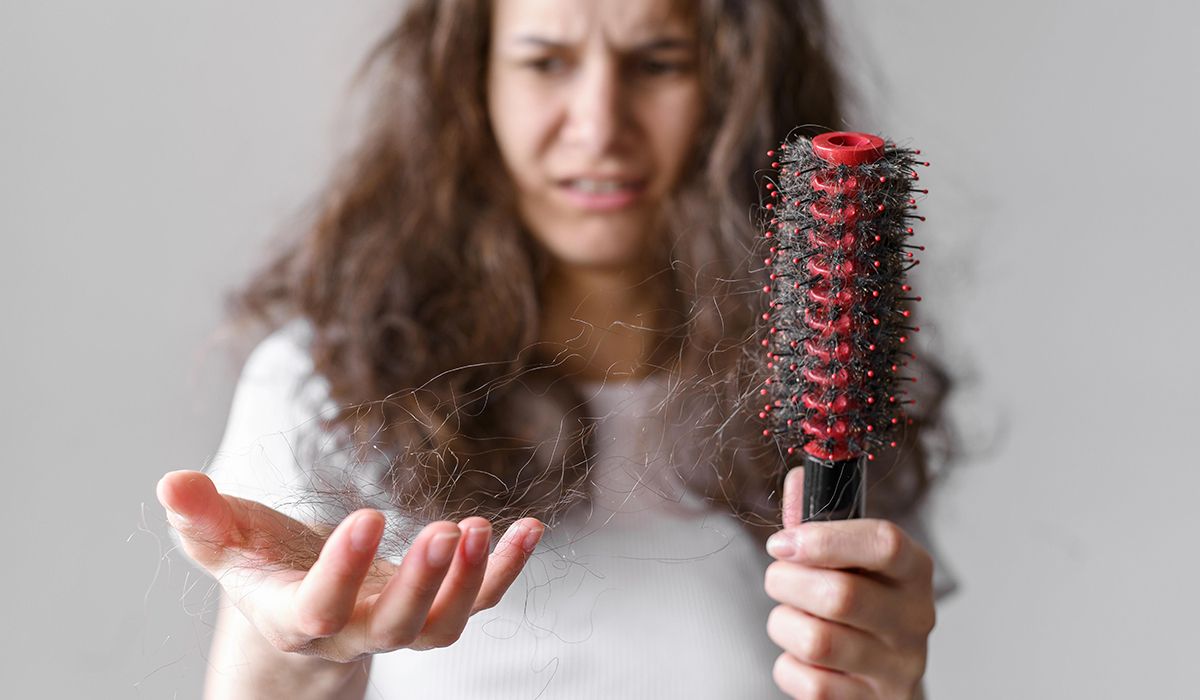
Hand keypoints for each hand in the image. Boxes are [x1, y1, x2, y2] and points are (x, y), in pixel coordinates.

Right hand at [157, 469, 543, 662]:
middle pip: (394, 627)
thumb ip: (201, 519)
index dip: (343, 572)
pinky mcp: (436, 609)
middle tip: (447, 531)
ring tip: (482, 528)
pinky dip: (507, 569)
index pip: (319, 608)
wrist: (302, 605)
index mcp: (296, 617)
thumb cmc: (261, 567)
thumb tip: (170, 482)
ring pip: (442, 625)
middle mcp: (353, 632)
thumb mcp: (226, 543)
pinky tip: (530, 528)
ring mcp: (401, 626)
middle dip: (422, 584)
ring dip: (469, 581)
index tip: (367, 516)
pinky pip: (481, 601)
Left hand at [763, 467, 934, 698]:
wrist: (882, 680)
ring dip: (784, 625)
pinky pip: (809, 683)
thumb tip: (798, 477)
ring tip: (790, 618)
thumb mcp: (848, 559)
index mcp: (913, 571)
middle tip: (778, 578)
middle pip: (841, 596)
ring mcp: (897, 668)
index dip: (826, 539)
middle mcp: (915, 619)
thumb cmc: (859, 606)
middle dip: (787, 583)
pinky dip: (788, 667)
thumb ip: (820, 520)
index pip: (884, 544)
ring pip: (817, 641)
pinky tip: (801, 657)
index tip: (782, 542)